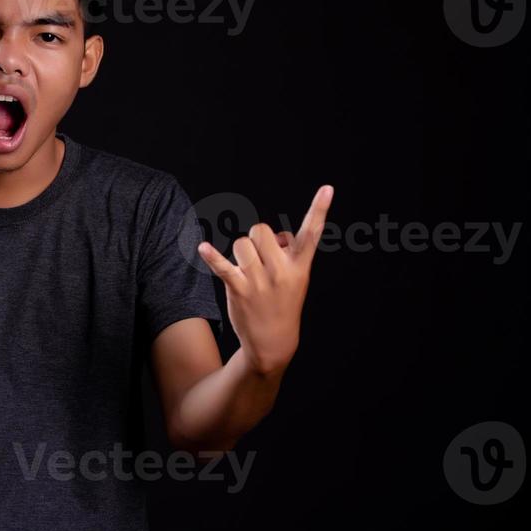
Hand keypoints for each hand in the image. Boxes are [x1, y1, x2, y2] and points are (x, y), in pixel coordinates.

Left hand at [197, 185, 332, 376]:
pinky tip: (202, 248)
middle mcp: (281, 271)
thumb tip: (278, 235)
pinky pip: (224, 266)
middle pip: (261, 230)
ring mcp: (260, 281)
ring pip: (242, 243)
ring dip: (241, 253)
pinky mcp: (240, 289)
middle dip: (258, 239)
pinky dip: (212, 256)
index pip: (311, 233)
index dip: (320, 209)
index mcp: (299, 266)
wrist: (273, 342)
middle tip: (261, 261)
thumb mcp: (297, 279)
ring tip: (248, 272)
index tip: (328, 188)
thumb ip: (290, 252)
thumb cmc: (284, 303)